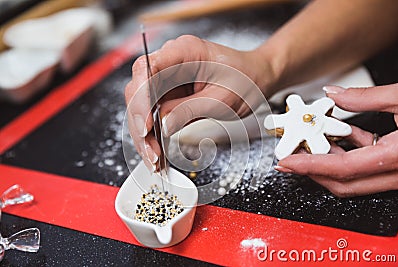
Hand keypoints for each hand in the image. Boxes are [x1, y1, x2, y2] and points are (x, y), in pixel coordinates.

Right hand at [125, 35, 274, 171]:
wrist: (255, 79)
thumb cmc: (245, 79)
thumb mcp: (221, 99)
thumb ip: (190, 110)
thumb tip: (163, 126)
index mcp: (184, 51)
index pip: (147, 69)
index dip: (141, 98)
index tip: (145, 125)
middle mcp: (170, 62)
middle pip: (138, 90)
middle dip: (140, 124)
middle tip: (151, 152)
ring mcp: (167, 79)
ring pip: (141, 107)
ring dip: (144, 135)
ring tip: (154, 159)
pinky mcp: (168, 94)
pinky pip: (152, 114)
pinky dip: (152, 135)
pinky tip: (156, 152)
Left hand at [275, 83, 397, 196]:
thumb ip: (366, 98)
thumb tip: (336, 95)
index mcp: (396, 157)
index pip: (340, 168)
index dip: (309, 165)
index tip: (286, 162)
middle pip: (343, 182)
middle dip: (312, 171)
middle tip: (290, 159)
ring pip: (355, 178)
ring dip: (329, 163)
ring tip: (309, 147)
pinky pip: (368, 168)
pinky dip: (351, 156)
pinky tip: (340, 140)